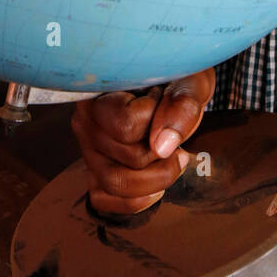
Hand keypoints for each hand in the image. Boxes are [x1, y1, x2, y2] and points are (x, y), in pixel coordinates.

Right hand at [70, 68, 214, 217]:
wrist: (174, 82)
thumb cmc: (179, 76)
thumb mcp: (191, 80)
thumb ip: (182, 105)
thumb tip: (163, 146)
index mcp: (101, 90)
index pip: (127, 126)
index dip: (157, 118)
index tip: (162, 95)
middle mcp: (85, 120)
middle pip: (128, 159)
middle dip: (163, 153)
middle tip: (172, 130)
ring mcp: (88, 148)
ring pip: (115, 184)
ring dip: (156, 179)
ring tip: (173, 159)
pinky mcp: (94, 169)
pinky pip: (104, 200)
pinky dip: (135, 200)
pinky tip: (157, 186)